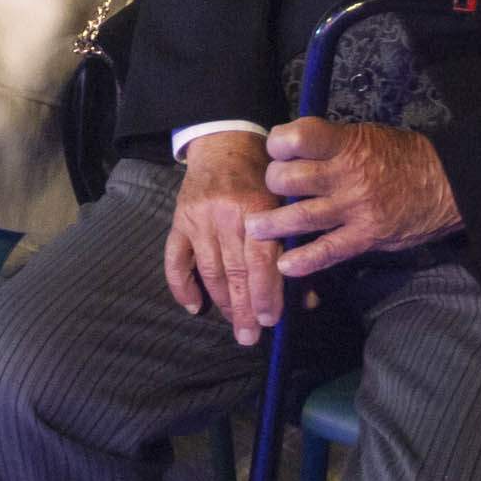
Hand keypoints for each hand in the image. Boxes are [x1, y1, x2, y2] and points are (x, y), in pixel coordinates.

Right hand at [163, 130, 286, 344]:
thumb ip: (294, 247)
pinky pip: (174, 258)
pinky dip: (181, 285)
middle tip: (251, 337)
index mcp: (255, 208)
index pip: (261, 260)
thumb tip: (306, 299)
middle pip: (234, 271)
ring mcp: (197, 218)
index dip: (266, 293)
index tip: (271, 321)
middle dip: (244, 308)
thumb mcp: (284, 204)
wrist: (224, 144)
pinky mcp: (178, 220)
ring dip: (222, 302)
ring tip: (235, 325)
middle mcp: (224, 215)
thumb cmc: (263, 177)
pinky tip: (193, 306)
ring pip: (209, 270)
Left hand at [245, 118, 463, 280]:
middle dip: (274, 183)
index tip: (278, 150)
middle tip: (274, 188)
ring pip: (301, 217)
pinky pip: (329, 250)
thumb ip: (330, 144)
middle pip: (289, 180)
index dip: (278, 143)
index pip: (297, 138)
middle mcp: (347, 175)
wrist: (448, 184)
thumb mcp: (365, 136)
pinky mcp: (366, 237)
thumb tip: (289, 152)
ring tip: (255, 228)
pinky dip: (305, 260)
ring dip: (273, 225)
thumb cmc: (400, 156)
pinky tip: (285, 265)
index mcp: (346, 144)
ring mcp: (356, 209)